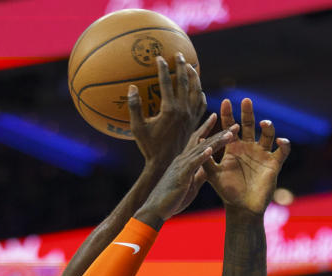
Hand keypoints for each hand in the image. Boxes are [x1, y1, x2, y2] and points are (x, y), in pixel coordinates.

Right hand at [129, 52, 206, 166]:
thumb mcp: (137, 128)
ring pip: (196, 91)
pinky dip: (199, 94)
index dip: (163, 69)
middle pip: (185, 82)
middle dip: (182, 66)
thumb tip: (131, 87)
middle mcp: (183, 110)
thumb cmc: (149, 147)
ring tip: (190, 67)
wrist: (165, 164)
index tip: (159, 58)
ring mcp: (191, 116)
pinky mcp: (194, 123)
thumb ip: (134, 107)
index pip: (167, 83)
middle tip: (179, 54)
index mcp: (169, 109)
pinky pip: (200, 105)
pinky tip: (198, 90)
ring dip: (194, 77)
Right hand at [135, 118, 237, 227]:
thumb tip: (210, 169)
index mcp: (185, 161)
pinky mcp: (181, 175)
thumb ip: (200, 175)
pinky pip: (193, 164)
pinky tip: (210, 149)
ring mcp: (181, 166)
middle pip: (204, 142)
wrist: (156, 209)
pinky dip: (202, 156)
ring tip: (230, 134)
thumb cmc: (172, 199)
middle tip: (236, 124)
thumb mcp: (191, 185)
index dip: (209, 129)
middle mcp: (183, 159)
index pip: (199, 141)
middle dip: (220, 132)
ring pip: (201, 149)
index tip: (219, 118)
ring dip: (216, 141)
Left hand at [204, 98, 290, 214]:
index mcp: (233, 148)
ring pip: (268, 134)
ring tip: (264, 123)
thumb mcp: (213, 174)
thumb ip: (206, 159)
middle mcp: (248, 148)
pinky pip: (283, 150)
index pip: (230, 127)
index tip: (225, 102)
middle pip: (249, 125)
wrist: (242, 208)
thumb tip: (198, 140)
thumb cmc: (227, 192)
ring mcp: (262, 154)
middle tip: (246, 100)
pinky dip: (284, 144)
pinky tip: (280, 140)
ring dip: (268, 127)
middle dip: (248, 112)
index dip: (228, 114)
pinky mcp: (274, 163)